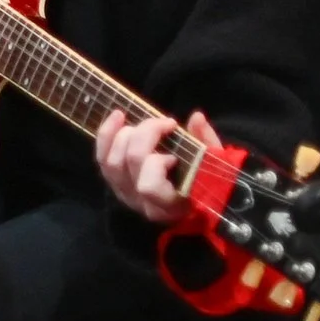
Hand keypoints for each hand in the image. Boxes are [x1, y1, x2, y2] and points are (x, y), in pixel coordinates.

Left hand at [98, 108, 217, 223]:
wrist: (194, 202)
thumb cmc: (209, 185)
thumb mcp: (217, 166)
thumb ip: (207, 143)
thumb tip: (196, 117)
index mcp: (171, 205)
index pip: (149, 186)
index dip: (156, 163)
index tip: (174, 154)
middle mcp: (143, 203)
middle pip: (131, 163)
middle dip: (146, 135)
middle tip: (164, 123)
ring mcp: (125, 194)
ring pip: (111, 161)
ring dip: (125, 134)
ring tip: (143, 124)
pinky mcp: (115, 184)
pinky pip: (102, 158)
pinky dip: (106, 134)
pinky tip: (118, 115)